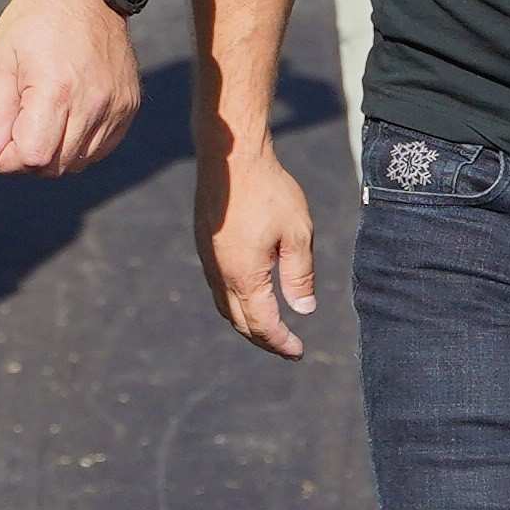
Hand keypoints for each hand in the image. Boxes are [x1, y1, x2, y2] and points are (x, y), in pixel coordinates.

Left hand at [0, 0, 138, 174]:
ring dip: (54, 153)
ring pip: (78, 161)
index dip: (8, 159)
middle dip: (28, 158)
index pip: (33, 157)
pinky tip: (66, 119)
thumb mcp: (1, 60)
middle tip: (15, 131)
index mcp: (56, 89)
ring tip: (41, 121)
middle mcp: (92, 102)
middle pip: (55, 165)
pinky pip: (101, 148)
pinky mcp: (129, 106)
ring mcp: (115, 106)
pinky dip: (79, 145)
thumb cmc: (36, 20)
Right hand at [195, 136, 320, 356]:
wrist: (231, 157)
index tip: (299, 353)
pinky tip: (251, 297)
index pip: (263, 325)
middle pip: (241, 323)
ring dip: (247, 324)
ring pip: (225, 307)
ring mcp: (208, 261)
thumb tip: (304, 311)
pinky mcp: (205, 246)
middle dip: (265, 340)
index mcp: (244, 276)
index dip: (282, 343)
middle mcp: (221, 274)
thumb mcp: (298, 233)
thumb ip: (300, 275)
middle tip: (288, 348)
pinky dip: (236, 303)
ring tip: (270, 329)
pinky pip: (218, 288)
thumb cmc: (269, 191)